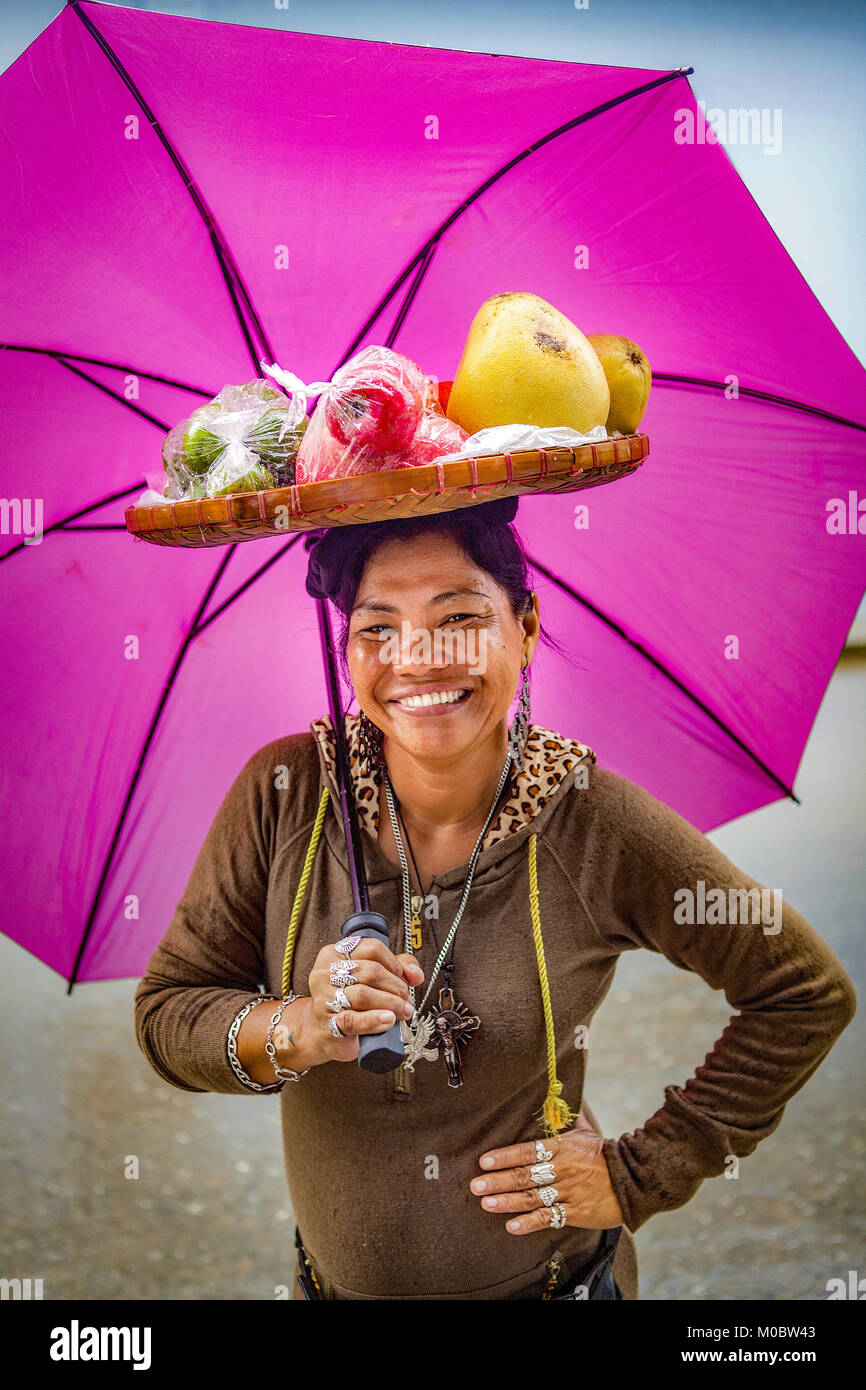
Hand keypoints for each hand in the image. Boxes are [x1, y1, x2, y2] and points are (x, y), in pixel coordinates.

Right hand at [301, 937, 423, 1064]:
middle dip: (396, 987)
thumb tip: (416, 974)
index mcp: (335, 953)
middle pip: (371, 971)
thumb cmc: (348, 1002)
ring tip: (402, 1012)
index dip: (395, 963)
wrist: (321, 1033)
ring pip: (364, 994)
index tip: (405, 979)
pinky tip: (388, 1020)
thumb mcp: (370, 979)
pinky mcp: (327, 1023)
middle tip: (406, 1000)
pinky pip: (353, 1019)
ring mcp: (324, 997)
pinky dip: (374, 1020)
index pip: (373, 948)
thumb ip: (396, 968)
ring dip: (391, 1004)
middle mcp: (325, 972)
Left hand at [469, 1112, 623, 1233]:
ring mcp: (569, 1192)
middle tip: (476, 1184)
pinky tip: (511, 1225)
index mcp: (562, 1147)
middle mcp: (563, 1169)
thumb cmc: (604, 1153)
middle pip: (525, 1175)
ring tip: (486, 1203)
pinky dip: (530, 1223)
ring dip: (508, 1201)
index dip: (505, 1155)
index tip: (484, 1161)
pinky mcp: (576, 1212)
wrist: (635, 1178)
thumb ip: (567, 1117)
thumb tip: (556, 1091)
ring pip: (533, 1197)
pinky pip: (550, 1218)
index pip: (528, 1150)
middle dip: (498, 1180)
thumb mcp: (585, 1132)